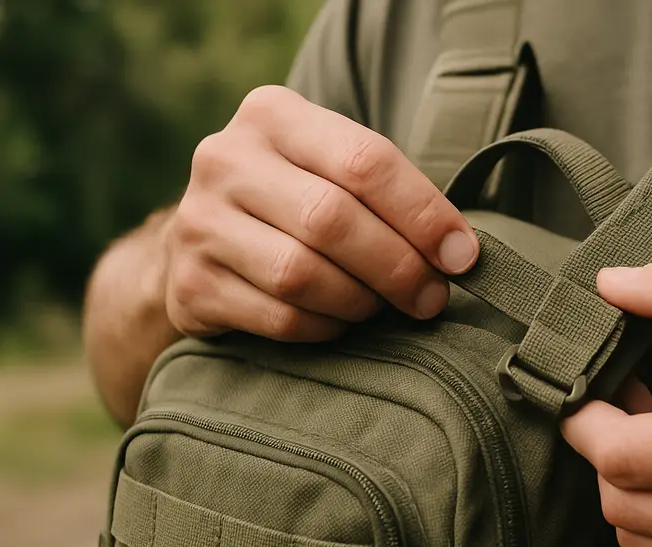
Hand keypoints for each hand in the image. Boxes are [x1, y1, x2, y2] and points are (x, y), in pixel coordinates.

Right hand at [163, 85, 477, 341]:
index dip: (423, 214)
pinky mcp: (190, 284)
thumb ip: (388, 193)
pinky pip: (280, 316)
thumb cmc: (296, 202)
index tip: (462, 256)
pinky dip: (324, 327)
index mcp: (272, 114)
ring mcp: (199, 221)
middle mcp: (226, 158)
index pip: (364, 161)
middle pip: (331, 219)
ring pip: (301, 273)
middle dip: (397, 267)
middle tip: (431, 297)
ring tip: (378, 306)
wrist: (200, 244)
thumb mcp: (331, 171)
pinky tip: (337, 321)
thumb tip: (460, 253)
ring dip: (359, 301)